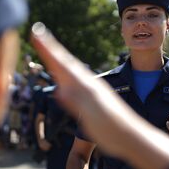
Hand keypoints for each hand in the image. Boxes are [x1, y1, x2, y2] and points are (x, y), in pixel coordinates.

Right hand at [30, 23, 142, 158]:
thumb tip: (60, 91)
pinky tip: (65, 75)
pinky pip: (74, 80)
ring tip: (48, 48)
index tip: (36, 32)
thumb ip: (77, 103)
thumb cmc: (112, 129)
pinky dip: (65, 73)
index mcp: (85, 86)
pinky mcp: (93, 98)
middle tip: (38, 33)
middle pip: (65, 61)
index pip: (62, 63)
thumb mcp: (93, 117)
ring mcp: (91, 90)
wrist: (132, 136)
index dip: (47, 49)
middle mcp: (87, 84)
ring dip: (58, 58)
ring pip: (70, 69)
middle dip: (50, 48)